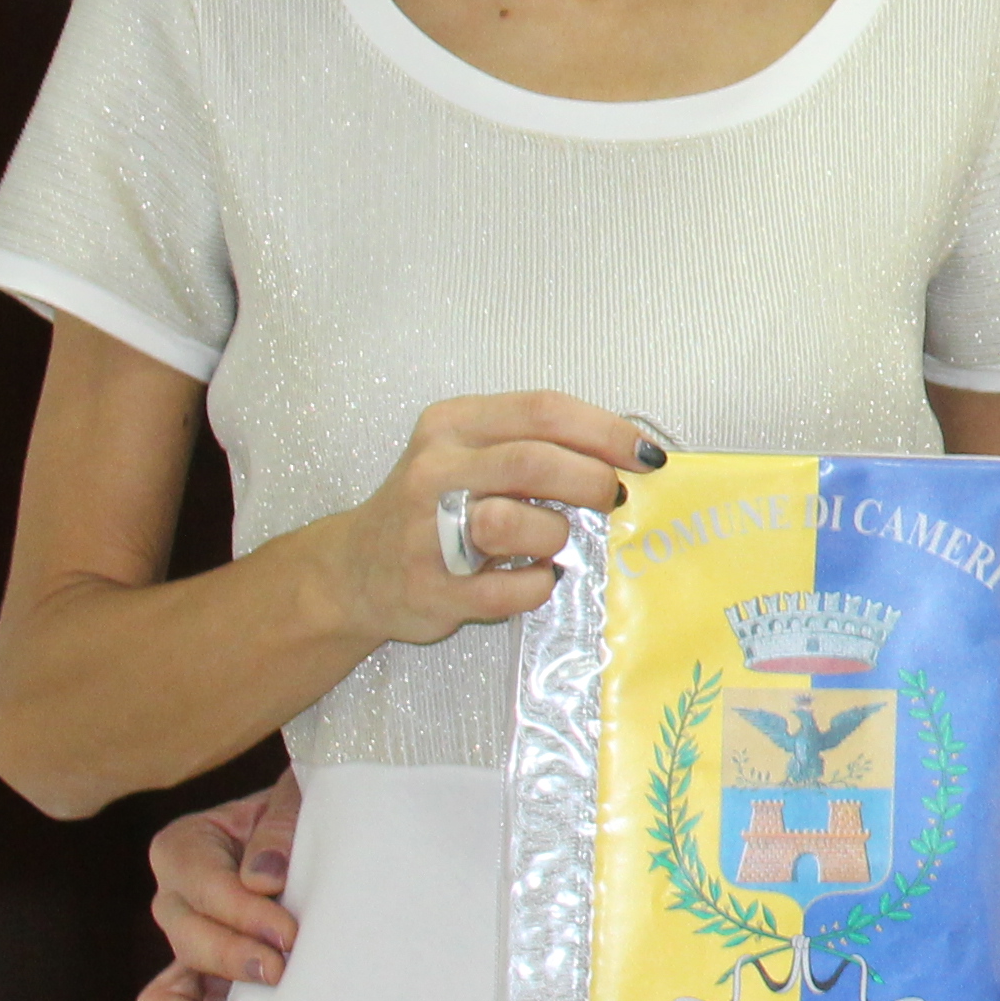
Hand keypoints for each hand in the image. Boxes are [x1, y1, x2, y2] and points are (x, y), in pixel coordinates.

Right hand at [137, 770, 304, 1000]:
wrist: (333, 839)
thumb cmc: (312, 811)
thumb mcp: (299, 798)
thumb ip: (280, 825)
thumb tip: (261, 881)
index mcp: (187, 847)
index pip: (199, 885)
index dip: (239, 913)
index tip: (287, 932)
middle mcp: (177, 902)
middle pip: (185, 938)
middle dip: (231, 957)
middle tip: (282, 968)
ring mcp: (188, 952)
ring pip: (162, 999)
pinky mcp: (208, 988)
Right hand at [333, 393, 668, 644]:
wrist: (354, 571)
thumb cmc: (436, 506)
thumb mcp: (472, 452)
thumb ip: (537, 444)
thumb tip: (628, 457)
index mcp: (453, 425)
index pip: (543, 410)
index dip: (607, 431)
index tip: (645, 455)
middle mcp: (434, 472)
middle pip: (533, 462)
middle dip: (592, 481)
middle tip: (613, 499)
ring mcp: (426, 533)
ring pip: (513, 524)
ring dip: (555, 536)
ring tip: (553, 543)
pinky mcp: (430, 590)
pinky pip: (509, 589)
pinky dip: (538, 586)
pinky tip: (535, 578)